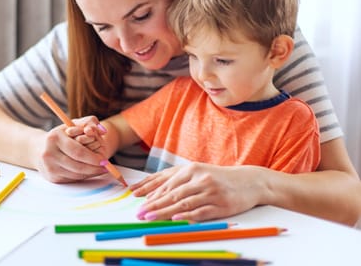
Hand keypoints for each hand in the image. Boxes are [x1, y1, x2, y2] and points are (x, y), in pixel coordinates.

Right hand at [34, 122, 105, 182]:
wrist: (38, 149)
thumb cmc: (61, 135)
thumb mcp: (73, 124)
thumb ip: (89, 122)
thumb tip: (103, 130)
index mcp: (54, 138)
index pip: (77, 151)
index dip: (93, 158)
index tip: (104, 160)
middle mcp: (49, 153)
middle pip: (77, 165)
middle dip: (94, 168)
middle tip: (106, 167)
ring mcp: (49, 167)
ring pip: (75, 174)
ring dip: (90, 173)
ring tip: (100, 169)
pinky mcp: (51, 177)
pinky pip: (72, 179)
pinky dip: (83, 176)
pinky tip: (89, 171)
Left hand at [131, 162, 264, 220]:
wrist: (249, 181)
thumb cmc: (219, 178)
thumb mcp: (199, 174)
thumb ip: (179, 182)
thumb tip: (157, 195)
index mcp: (192, 169)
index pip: (168, 184)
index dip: (153, 196)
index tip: (140, 205)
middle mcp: (200, 179)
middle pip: (173, 195)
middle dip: (154, 205)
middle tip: (140, 214)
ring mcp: (211, 192)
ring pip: (184, 204)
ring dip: (166, 212)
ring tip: (152, 218)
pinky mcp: (221, 205)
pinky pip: (201, 211)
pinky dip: (188, 216)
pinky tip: (176, 219)